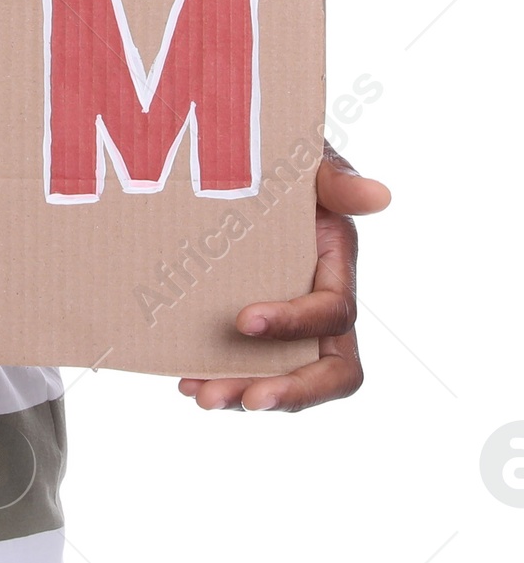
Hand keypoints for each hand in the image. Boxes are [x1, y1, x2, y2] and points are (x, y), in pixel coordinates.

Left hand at [179, 143, 389, 412]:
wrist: (237, 163)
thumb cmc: (283, 162)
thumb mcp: (308, 163)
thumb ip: (336, 180)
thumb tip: (379, 195)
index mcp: (337, 268)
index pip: (333, 314)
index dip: (296, 324)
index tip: (243, 321)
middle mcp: (319, 305)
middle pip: (329, 371)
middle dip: (291, 392)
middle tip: (244, 400)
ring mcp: (289, 323)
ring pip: (285, 379)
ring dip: (245, 393)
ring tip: (199, 396)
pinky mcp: (254, 329)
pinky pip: (248, 368)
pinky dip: (220, 378)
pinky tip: (183, 378)